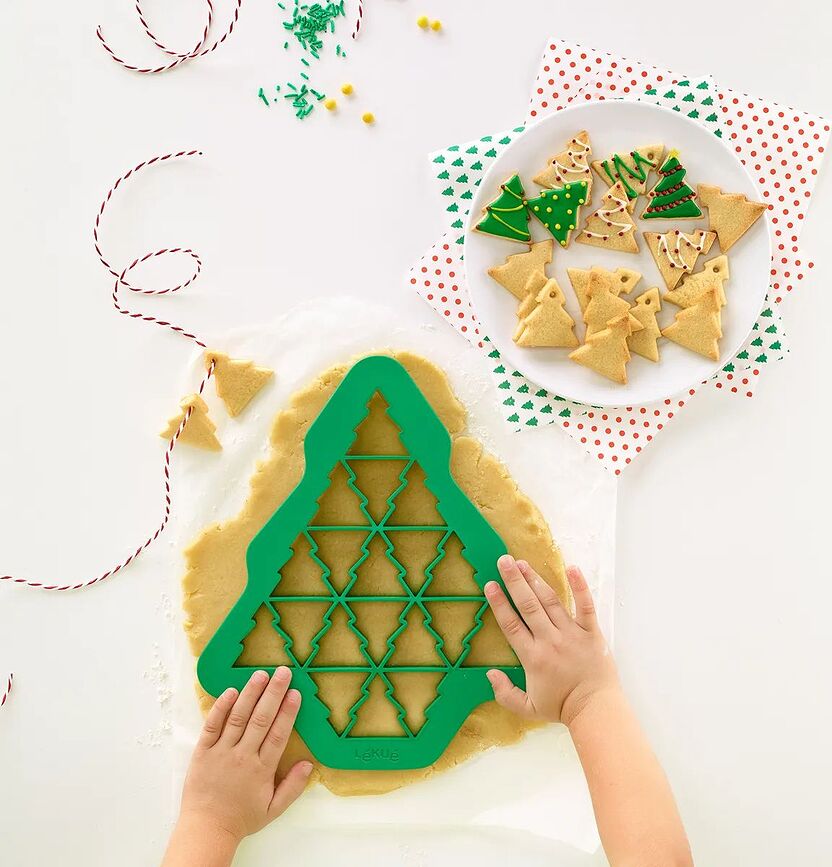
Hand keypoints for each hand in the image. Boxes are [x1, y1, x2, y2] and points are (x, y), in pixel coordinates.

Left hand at [178, 668, 311, 842]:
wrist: (206, 829)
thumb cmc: (241, 818)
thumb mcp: (273, 809)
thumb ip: (293, 786)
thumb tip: (309, 763)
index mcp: (262, 769)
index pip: (278, 734)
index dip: (288, 712)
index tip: (295, 693)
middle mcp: (242, 756)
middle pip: (261, 719)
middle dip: (273, 693)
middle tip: (283, 672)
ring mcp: (221, 752)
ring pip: (238, 717)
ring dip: (250, 694)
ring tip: (260, 674)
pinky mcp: (202, 751)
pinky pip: (212, 725)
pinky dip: (221, 707)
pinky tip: (231, 691)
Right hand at [484, 555, 618, 726]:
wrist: (596, 710)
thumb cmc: (562, 708)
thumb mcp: (527, 707)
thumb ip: (505, 693)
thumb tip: (490, 673)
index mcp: (532, 657)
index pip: (511, 624)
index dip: (499, 603)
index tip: (490, 585)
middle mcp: (550, 641)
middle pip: (528, 605)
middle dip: (514, 581)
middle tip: (503, 561)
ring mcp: (571, 634)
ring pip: (550, 601)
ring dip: (535, 580)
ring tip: (523, 563)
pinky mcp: (591, 632)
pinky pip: (586, 606)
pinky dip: (580, 587)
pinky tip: (572, 568)